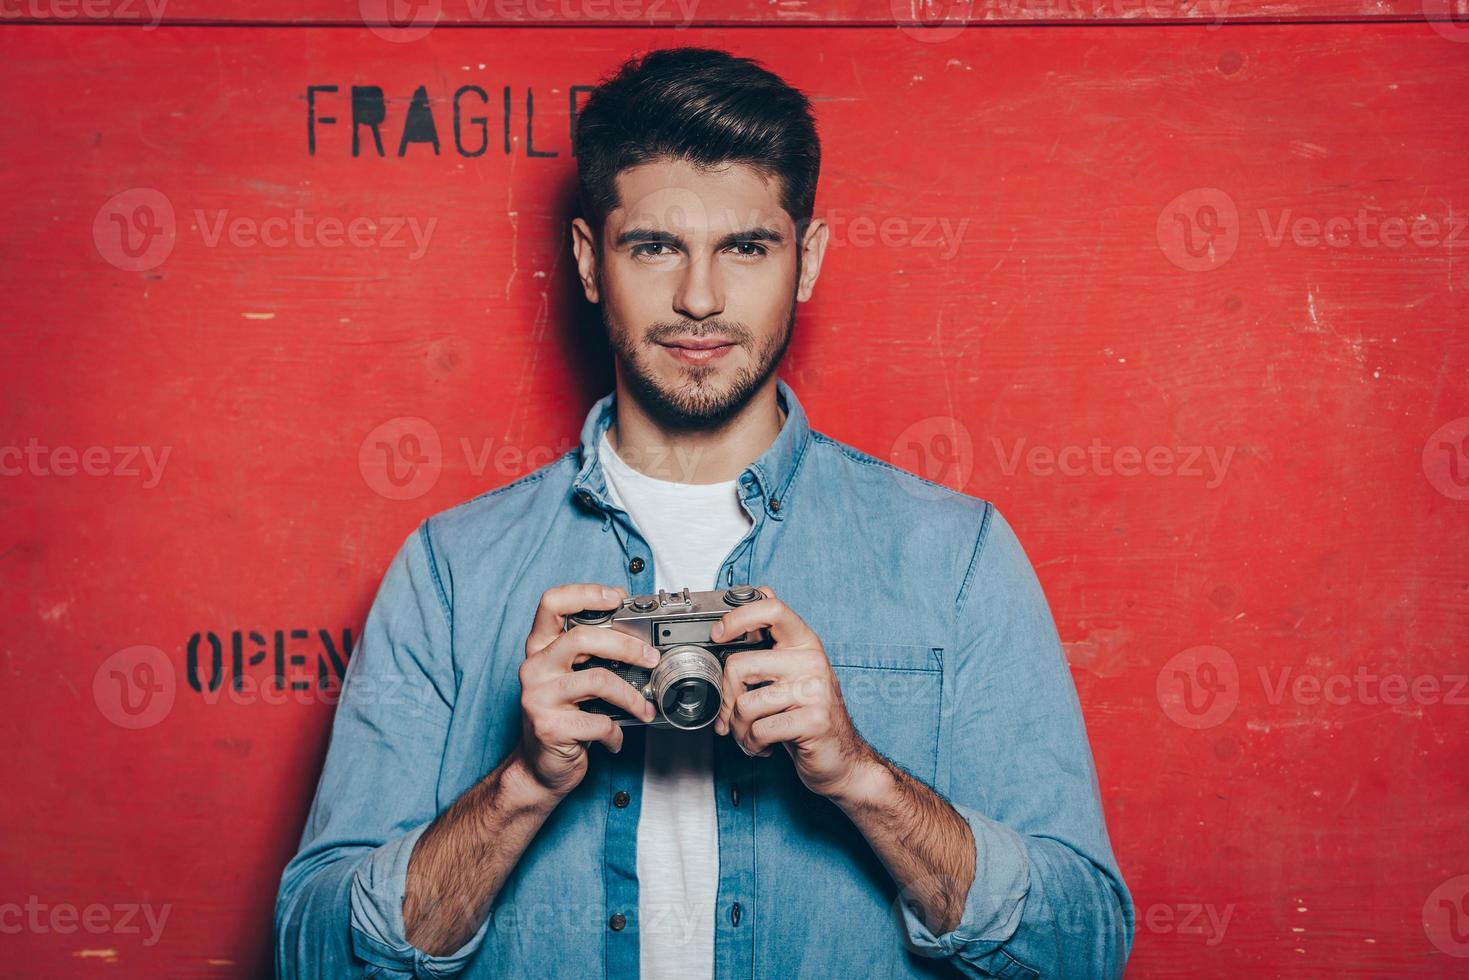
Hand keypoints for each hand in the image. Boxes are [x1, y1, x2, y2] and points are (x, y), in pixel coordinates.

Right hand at [517, 583, 659, 796]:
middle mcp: (534, 667)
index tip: (616, 597)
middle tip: (651, 658)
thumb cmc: (562, 717)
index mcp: (539, 648)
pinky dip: (616, 732)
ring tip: (644, 709)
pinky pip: (599, 721)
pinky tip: (616, 738)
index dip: (585, 593)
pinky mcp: (549, 727)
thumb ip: (589, 653)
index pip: (552, 603)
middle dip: (627, 646)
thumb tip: (634, 630)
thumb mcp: (570, 678)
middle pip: (583, 638)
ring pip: (598, 680)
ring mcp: (538, 697)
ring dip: (631, 696)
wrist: (540, 767)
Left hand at [711, 586, 873, 798]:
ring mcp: (815, 690)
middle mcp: (811, 661)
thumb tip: (744, 609)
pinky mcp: (814, 720)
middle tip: (732, 715)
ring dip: (739, 729)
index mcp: (804, 643)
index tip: (718, 634)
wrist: (843, 759)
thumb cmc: (809, 716)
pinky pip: (759, 730)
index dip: (738, 617)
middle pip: (740, 664)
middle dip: (726, 698)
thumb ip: (772, 645)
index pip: (772, 608)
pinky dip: (753, 744)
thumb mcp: (792, 674)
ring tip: (751, 735)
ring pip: (745, 704)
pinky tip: (765, 746)